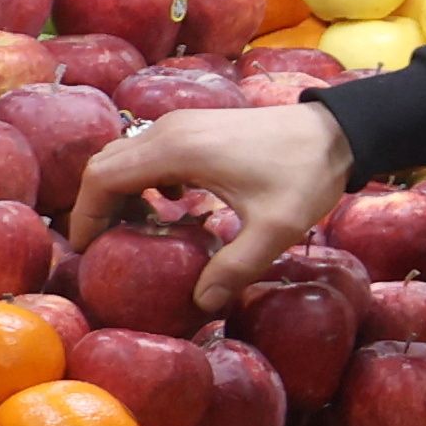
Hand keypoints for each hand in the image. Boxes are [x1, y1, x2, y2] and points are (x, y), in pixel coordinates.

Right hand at [69, 105, 350, 305]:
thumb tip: (202, 303)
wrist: (338, 131)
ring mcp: (183, 122)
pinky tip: (171, 202)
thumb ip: (236, 267)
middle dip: (97, 205)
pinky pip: (150, 149)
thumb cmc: (307, 174)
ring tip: (134, 229)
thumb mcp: (276, 229)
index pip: (102, 179)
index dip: (87, 214)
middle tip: (106, 245)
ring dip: (120, 189)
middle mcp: (170, 129)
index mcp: (176, 150)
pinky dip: (145, 176)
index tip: (87, 249)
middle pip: (105, 165)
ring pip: (126, 155)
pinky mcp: (198, 124)